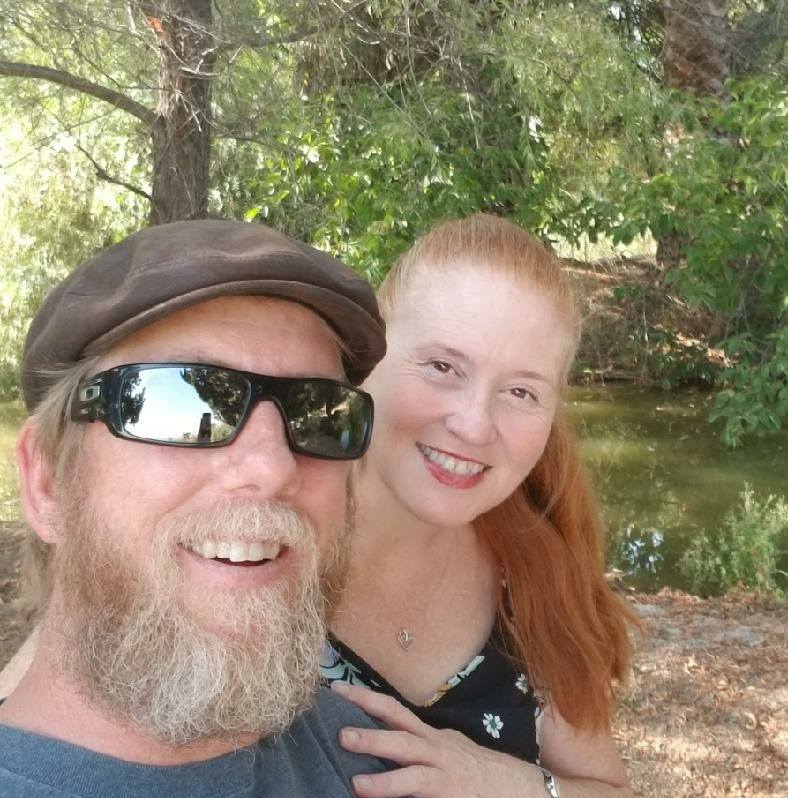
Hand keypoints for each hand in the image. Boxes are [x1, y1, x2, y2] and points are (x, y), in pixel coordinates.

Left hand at [332, 681, 544, 797]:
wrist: (520, 787)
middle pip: (399, 730)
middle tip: (338, 725)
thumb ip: (420, 743)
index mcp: (431, 735)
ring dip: (380, 769)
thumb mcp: (448, 748)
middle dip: (369, 727)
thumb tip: (387, 734)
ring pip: (410, 766)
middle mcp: (436, 748)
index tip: (338, 690)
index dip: (366, 699)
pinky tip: (374, 795)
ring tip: (353, 770)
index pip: (394, 710)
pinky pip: (419, 793)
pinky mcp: (448, 795)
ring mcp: (443, 773)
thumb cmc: (478, 769)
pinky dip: (396, 793)